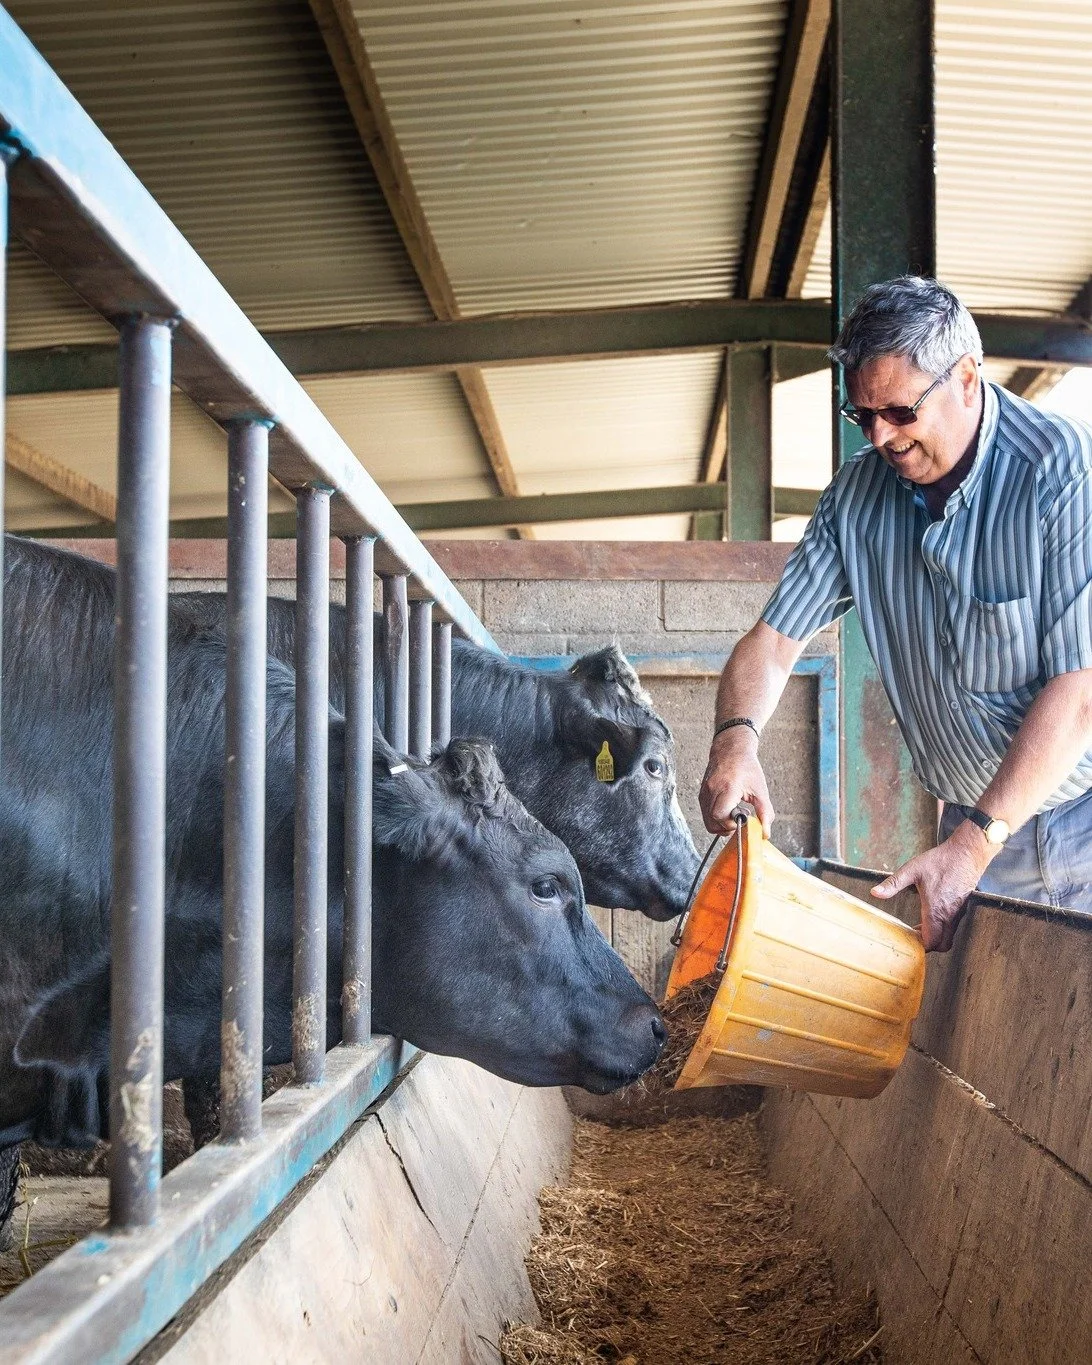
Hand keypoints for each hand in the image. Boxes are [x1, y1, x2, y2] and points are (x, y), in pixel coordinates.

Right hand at [699, 729, 773, 836]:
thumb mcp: (760, 789)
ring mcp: (704, 792)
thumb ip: (764, 812)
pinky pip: (705, 814)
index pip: (719, 816)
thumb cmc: (746, 766)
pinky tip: (728, 809)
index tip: (742, 820)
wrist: (731, 749)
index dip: (730, 824)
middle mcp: (712, 790)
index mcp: (727, 788)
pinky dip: (716, 818)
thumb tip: (765, 832)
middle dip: (726, 828)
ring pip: (707, 821)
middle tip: (739, 819)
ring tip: (734, 813)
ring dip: (721, 824)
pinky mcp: (702, 794)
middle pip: (712, 822)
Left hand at [871, 821, 993, 951]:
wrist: (967, 853)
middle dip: (929, 945)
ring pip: (949, 936)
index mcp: (935, 910)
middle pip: (942, 945)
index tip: (908, 940)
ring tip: (921, 927)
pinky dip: (943, 927)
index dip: (919, 946)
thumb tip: (874, 893)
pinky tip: (933, 915)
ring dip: (936, 936)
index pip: (931, 941)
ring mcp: (958, 912)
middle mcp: (949, 915)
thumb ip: (893, 884)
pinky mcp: (963, 907)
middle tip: (914, 937)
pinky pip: (954, 926)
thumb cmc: (940, 861)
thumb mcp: (912, 870)